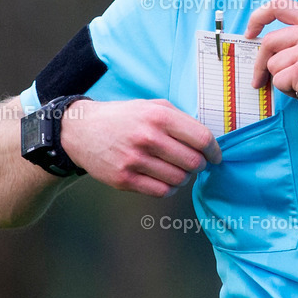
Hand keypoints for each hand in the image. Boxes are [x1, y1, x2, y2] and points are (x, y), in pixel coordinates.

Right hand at [61, 99, 220, 196]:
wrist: (82, 130)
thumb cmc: (123, 117)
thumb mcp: (152, 106)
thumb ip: (180, 119)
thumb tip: (207, 141)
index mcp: (159, 116)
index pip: (202, 138)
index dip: (214, 151)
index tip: (215, 156)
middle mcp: (148, 137)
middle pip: (194, 162)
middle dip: (200, 165)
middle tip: (195, 163)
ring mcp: (135, 160)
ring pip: (179, 179)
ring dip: (183, 177)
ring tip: (175, 169)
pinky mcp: (124, 179)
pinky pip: (161, 191)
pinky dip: (169, 188)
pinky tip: (164, 179)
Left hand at [246, 0, 297, 127]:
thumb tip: (266, 43)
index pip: (278, 5)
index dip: (258, 17)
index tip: (250, 32)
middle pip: (269, 41)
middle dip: (260, 63)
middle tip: (258, 79)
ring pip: (272, 64)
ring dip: (282, 79)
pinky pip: (278, 81)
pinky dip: (287, 91)